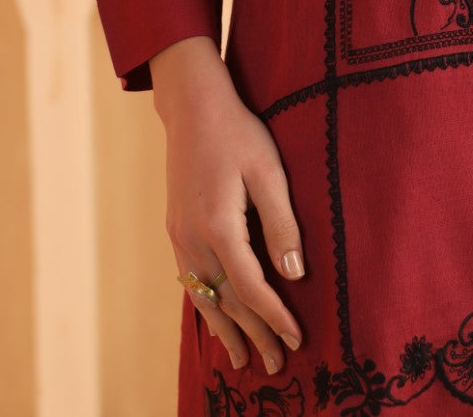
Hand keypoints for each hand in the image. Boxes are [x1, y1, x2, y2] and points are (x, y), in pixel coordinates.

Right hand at [151, 37, 305, 376]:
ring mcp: (179, 235)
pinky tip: (213, 316)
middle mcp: (194, 238)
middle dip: (252, 335)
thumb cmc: (237, 132)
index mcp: (220, 226)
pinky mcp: (175, 228)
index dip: (275, 317)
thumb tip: (294, 275)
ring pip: (203, 296)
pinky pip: (190, 280)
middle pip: (226, 300)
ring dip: (224, 329)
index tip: (297, 339)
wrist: (191, 106)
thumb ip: (281, 223)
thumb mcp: (269, 171)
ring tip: (241, 360)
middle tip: (276, 366)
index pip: (252, 287)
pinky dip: (204, 305)